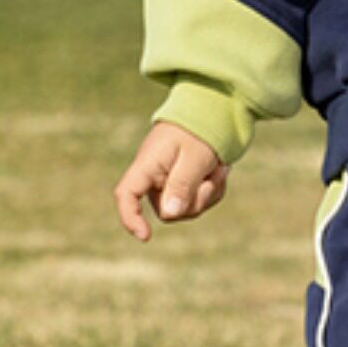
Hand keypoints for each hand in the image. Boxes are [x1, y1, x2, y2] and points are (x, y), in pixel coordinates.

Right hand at [115, 121, 227, 238]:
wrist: (212, 110)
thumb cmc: (200, 129)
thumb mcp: (195, 156)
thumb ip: (182, 183)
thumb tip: (170, 213)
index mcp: (148, 164)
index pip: (126, 194)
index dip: (130, 218)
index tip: (145, 236)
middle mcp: (153, 176)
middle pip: (168, 210)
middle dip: (196, 199)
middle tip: (215, 174)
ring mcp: (167, 182)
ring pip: (185, 210)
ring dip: (208, 192)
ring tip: (218, 167)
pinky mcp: (182, 185)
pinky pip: (197, 202)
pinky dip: (212, 190)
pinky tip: (220, 171)